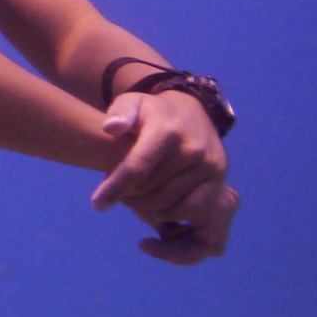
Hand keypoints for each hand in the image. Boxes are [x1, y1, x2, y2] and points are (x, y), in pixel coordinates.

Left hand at [91, 92, 235, 261]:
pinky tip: (154, 205)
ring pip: (168, 204)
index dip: (115, 188)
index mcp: (167, 131)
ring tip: (132, 197)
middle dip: (127, 196)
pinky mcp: (219, 180)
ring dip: (145, 207)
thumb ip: (119, 112)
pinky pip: (190, 210)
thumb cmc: (153, 113)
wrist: (193, 112)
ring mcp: (209, 167)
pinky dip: (169, 213)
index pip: (136, 167)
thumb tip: (110, 127)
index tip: (97, 204)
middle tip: (117, 192)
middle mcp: (192, 149)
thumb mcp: (132, 103)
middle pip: (149, 190)